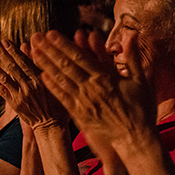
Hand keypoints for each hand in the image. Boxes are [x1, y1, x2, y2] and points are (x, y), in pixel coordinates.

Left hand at [0, 40, 68, 129]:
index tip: (6, 40)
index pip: (24, 62)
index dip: (14, 50)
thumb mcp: (58, 83)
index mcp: (40, 80)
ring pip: (4, 78)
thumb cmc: (59, 103)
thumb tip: (37, 51)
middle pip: (12, 67)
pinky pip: (1, 91)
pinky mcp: (14, 103)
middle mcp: (28, 86)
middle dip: (1, 53)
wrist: (52, 126)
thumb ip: (45, 66)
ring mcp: (20, 95)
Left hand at [30, 30, 156, 164]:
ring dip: (46, 65)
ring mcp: (84, 102)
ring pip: (61, 79)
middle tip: (35, 37)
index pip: (80, 57)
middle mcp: (91, 88)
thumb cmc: (141, 110)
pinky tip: (42, 77)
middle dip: (49, 50)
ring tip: (33, 52)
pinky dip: (53, 87)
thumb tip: (132, 34)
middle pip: (66, 65)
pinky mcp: (80, 115)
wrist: (135, 141)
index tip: (51, 33)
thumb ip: (133, 56)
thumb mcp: (141, 80)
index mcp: (105, 78)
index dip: (64, 44)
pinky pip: (63, 98)